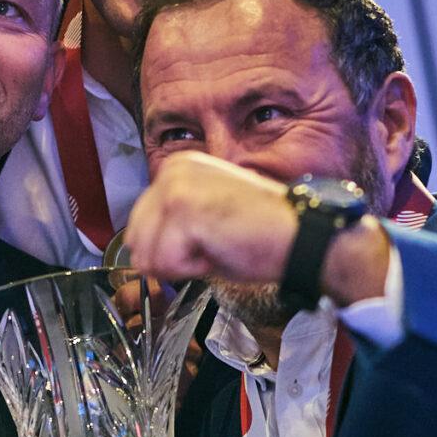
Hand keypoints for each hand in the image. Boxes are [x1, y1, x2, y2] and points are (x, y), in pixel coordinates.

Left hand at [118, 151, 295, 286]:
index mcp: (177, 168)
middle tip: (212, 245)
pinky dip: (192, 269)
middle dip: (171, 257)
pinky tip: (219, 249)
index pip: (138, 228)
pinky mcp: (181, 208)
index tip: (207, 240)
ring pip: (146, 256)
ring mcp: (174, 187)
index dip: (171, 249)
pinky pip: (164, 264)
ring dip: (181, 264)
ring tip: (216, 245)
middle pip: (136, 243)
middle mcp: (172, 170)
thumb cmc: (260, 234)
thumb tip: (139, 254)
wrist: (299, 237)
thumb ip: (170, 226)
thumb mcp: (204, 220)